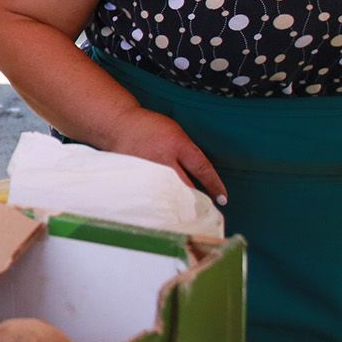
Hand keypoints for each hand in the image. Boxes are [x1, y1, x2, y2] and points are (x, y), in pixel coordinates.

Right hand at [99, 106, 226, 204]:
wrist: (118, 124)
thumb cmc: (150, 128)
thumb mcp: (175, 133)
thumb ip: (187, 154)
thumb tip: (201, 178)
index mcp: (177, 144)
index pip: (202, 169)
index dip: (214, 185)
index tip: (223, 199)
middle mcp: (163, 158)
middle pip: (185, 187)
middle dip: (196, 201)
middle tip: (204, 213)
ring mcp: (147, 169)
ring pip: (167, 194)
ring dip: (178, 205)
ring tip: (184, 216)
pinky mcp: (134, 177)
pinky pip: (149, 194)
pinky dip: (157, 202)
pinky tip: (160, 209)